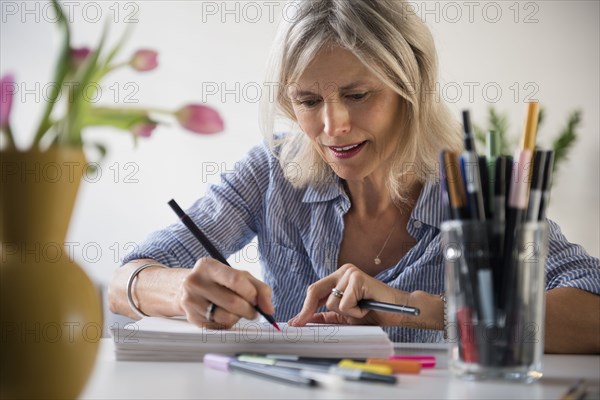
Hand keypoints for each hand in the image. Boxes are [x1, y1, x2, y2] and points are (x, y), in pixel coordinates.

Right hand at [176, 257, 273, 328]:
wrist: (188, 289)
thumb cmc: (220, 281)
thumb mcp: (239, 276)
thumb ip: (259, 288)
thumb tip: (269, 309)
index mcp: (208, 266)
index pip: (235, 280)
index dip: (251, 293)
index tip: (257, 300)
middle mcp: (195, 282)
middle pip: (232, 302)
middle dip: (250, 310)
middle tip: (254, 311)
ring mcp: (190, 301)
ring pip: (226, 318)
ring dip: (239, 318)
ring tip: (239, 312)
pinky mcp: (192, 318)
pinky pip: (218, 327)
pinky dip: (228, 323)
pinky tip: (225, 315)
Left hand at [288, 264, 408, 326]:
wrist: (398, 312)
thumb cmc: (373, 313)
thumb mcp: (345, 317)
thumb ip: (326, 316)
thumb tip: (305, 320)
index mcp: (338, 278)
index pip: (314, 291)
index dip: (304, 308)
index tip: (295, 323)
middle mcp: (343, 271)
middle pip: (316, 292)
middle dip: (311, 310)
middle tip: (306, 323)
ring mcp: (350, 272)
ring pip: (332, 302)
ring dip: (347, 313)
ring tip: (362, 309)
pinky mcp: (358, 278)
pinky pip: (345, 303)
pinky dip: (355, 312)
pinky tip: (367, 306)